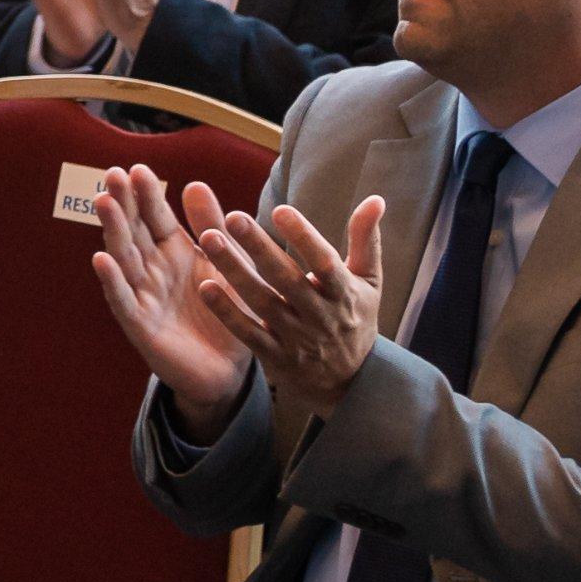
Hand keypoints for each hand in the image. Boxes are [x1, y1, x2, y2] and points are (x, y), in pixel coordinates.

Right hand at [89, 165, 256, 439]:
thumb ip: (212, 227)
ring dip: (113, 231)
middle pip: (134, 231)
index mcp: (174, 251)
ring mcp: (143, 296)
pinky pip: (123, 301)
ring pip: (124, 259)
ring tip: (103, 204)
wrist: (231, 369)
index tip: (137, 169)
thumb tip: (195, 184)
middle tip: (113, 176)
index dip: (146, 194)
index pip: (155, 216)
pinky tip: (101, 260)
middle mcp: (153, 269)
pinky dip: (112, 281)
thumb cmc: (228, 312)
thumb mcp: (225, 265)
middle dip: (123, 203)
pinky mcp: (140, 325)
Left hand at [182, 190, 390, 422]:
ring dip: (234, 272)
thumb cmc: (355, 318)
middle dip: (259, 248)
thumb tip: (375, 198)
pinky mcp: (275, 356)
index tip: (280, 210)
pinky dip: (227, 313)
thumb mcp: (368, 281)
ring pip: (262, 302)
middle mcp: (319, 315)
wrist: (351, 382)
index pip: (325, 262)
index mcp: (343, 292)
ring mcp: (296, 338)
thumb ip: (366, 239)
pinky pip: (248, 333)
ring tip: (209, 238)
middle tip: (232, 217)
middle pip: (286, 279)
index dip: (304, 237)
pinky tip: (205, 287)